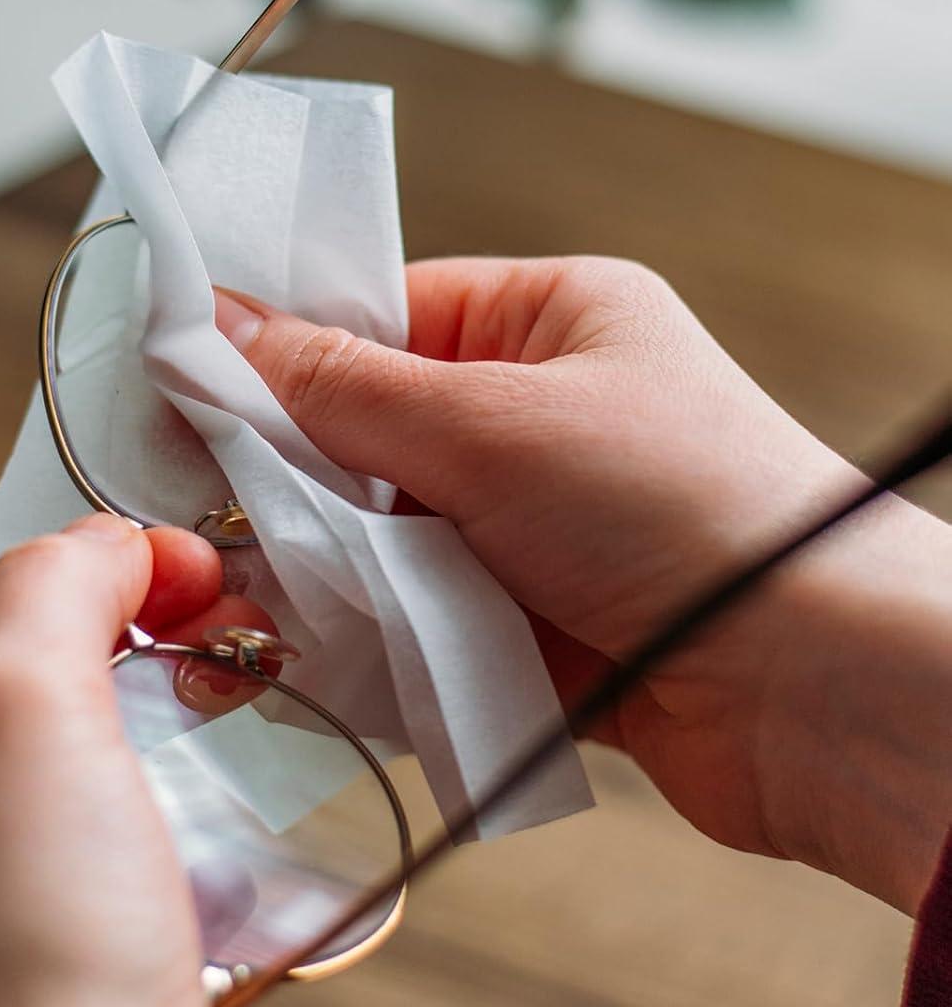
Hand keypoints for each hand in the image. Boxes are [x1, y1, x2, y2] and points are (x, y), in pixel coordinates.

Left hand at [0, 515, 287, 1006]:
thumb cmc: (30, 952)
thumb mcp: (22, 703)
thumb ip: (51, 587)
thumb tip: (98, 544)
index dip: (65, 576)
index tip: (168, 563)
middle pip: (9, 703)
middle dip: (115, 650)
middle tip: (208, 621)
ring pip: (66, 788)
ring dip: (147, 738)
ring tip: (219, 708)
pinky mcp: (53, 994)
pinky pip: (106, 875)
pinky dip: (163, 834)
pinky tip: (204, 837)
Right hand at [216, 258, 951, 913]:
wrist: (816, 691)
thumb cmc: (689, 512)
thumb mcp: (491, 422)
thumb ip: (342, 386)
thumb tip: (221, 327)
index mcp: (551, 323)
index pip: (382, 314)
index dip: (286, 353)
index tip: (190, 389)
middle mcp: (542, 418)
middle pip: (370, 434)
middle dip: (303, 481)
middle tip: (221, 513)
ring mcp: (536, 526)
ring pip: (384, 535)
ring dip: (338, 568)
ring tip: (285, 594)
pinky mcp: (531, 622)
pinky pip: (418, 616)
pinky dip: (378, 634)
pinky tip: (336, 651)